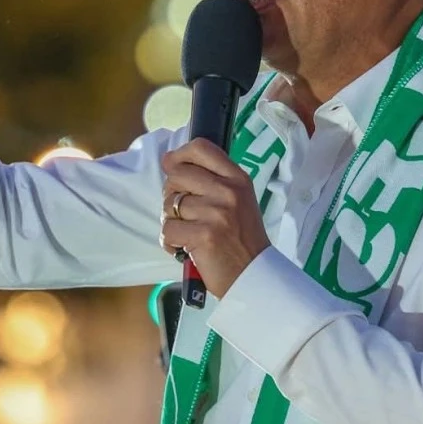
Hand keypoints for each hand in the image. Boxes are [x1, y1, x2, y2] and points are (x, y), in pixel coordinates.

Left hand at [160, 138, 270, 297]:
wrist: (255, 275)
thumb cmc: (241, 238)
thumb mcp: (237, 199)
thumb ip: (211, 179)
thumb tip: (170, 162)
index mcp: (237, 178)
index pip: (201, 148)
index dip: (179, 155)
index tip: (172, 166)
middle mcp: (228, 191)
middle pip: (177, 175)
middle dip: (172, 194)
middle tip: (185, 213)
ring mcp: (216, 213)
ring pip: (169, 204)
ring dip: (171, 221)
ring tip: (188, 232)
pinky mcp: (204, 235)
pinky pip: (168, 230)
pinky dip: (170, 242)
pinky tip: (184, 248)